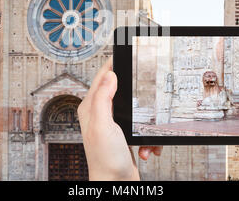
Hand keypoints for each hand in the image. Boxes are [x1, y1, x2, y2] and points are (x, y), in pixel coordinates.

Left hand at [78, 58, 161, 180]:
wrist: (116, 184)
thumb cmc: (105, 160)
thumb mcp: (103, 125)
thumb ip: (103, 99)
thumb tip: (109, 75)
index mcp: (91, 108)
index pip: (101, 78)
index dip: (113, 64)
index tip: (125, 53)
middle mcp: (100, 114)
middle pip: (120, 91)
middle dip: (136, 96)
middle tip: (147, 91)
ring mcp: (112, 125)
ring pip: (135, 110)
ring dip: (145, 122)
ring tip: (145, 135)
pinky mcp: (124, 135)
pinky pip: (141, 127)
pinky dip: (147, 137)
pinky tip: (147, 147)